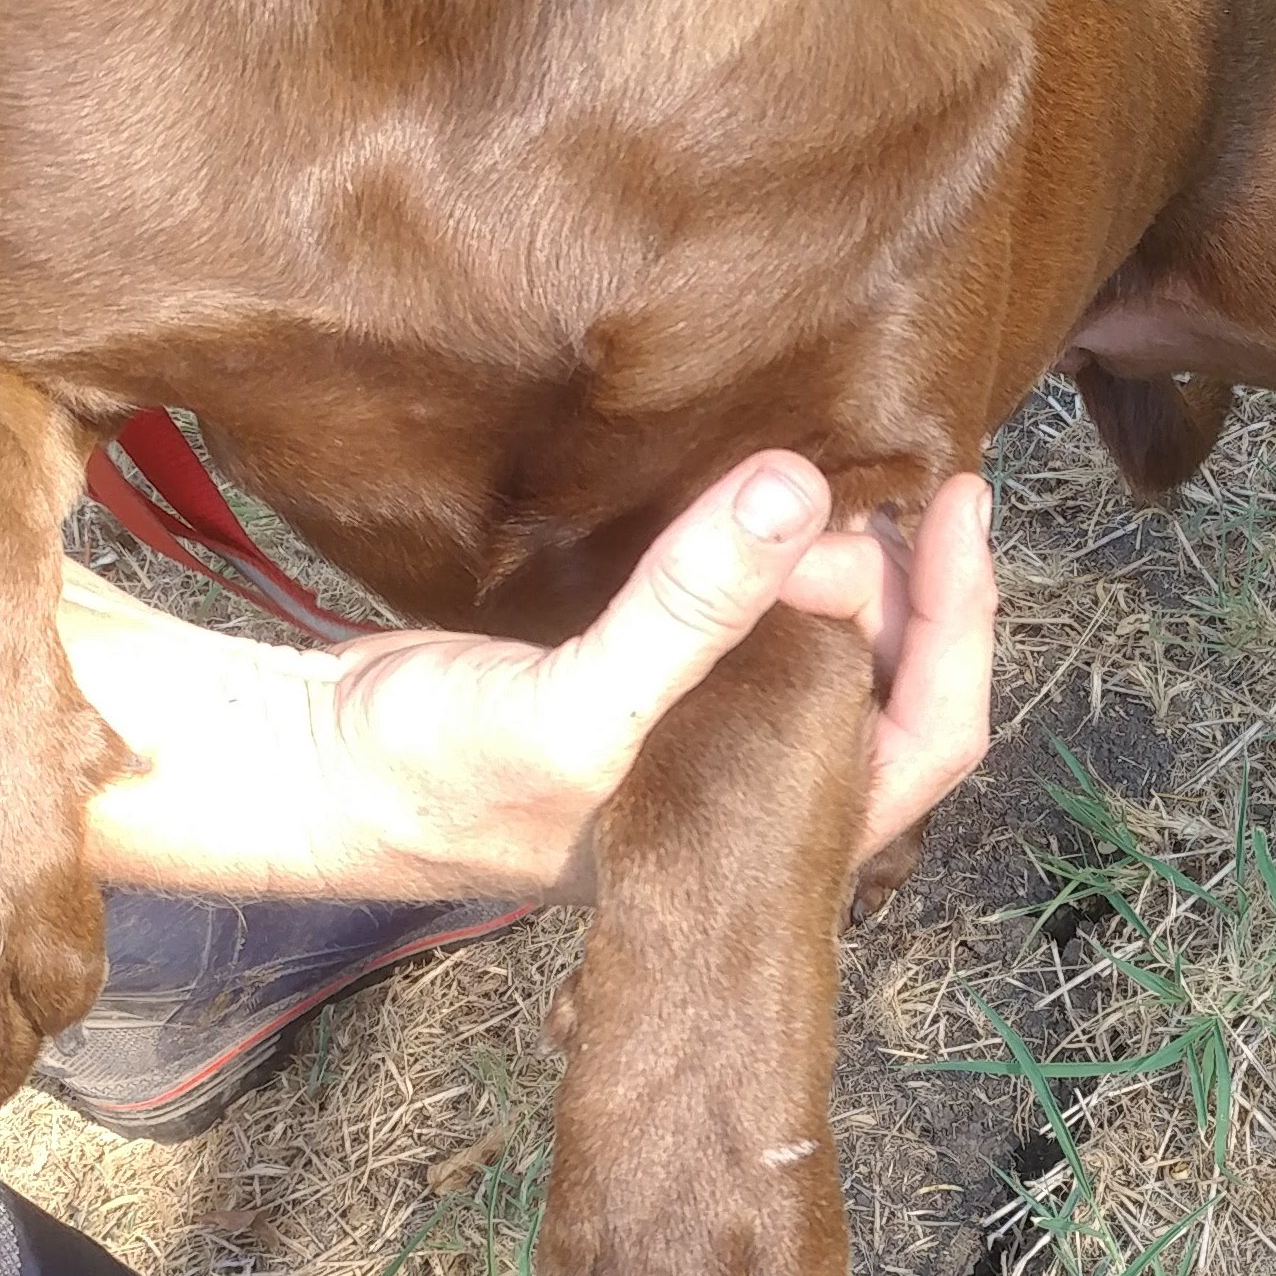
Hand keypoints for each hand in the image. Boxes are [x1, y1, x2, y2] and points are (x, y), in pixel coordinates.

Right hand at [61, 458, 997, 900]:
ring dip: (830, 549)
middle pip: (884, 674)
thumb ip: (689, 610)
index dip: (961, 620)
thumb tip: (796, 496)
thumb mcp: (577, 705)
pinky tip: (753, 478)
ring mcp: (703, 732)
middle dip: (901, 568)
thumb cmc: (437, 779)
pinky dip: (755, 544)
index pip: (928, 732)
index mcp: (773, 825)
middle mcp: (758, 784)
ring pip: (814, 635)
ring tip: (843, 451)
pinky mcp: (644, 677)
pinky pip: (737, 606)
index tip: (960, 500)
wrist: (314, 770)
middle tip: (883, 458)